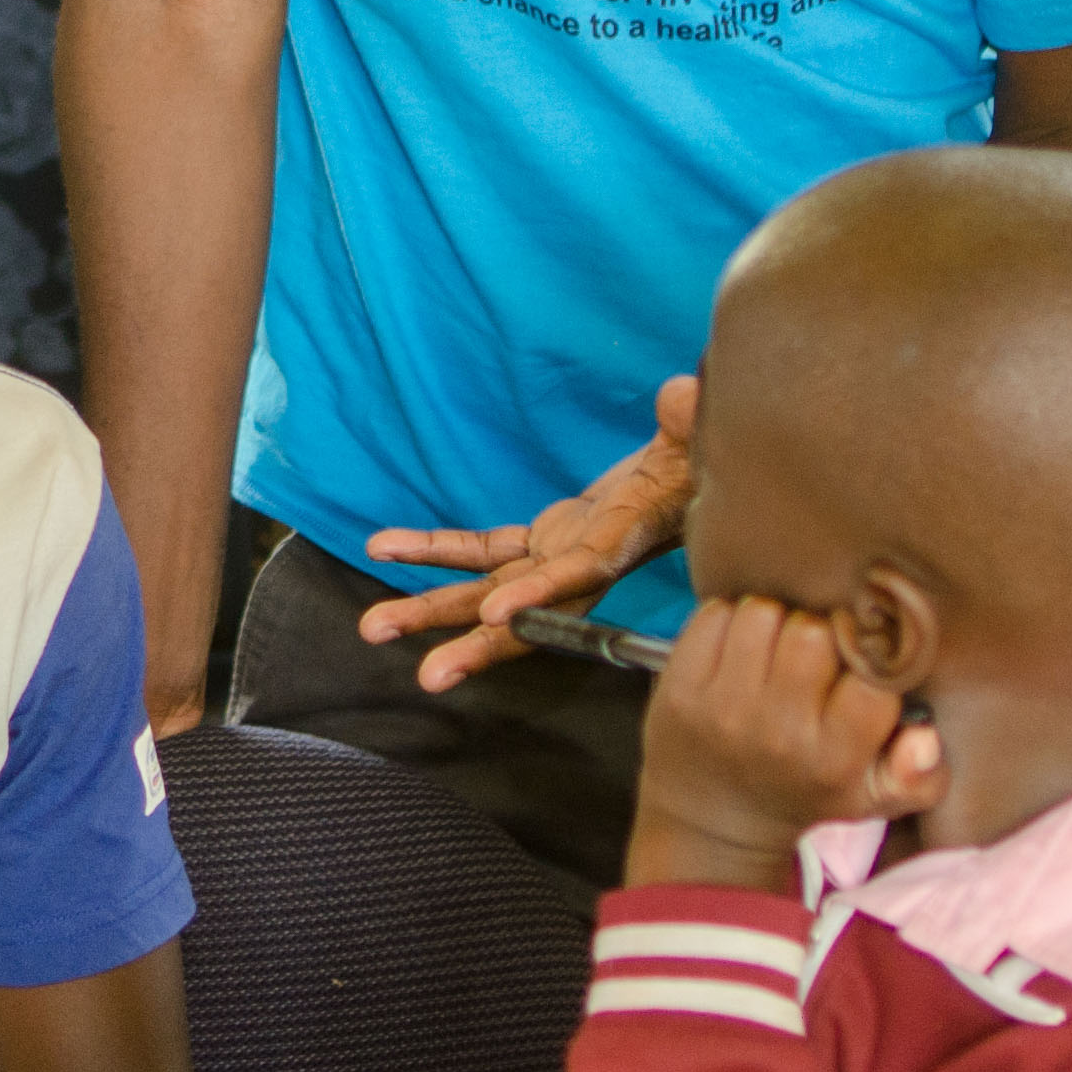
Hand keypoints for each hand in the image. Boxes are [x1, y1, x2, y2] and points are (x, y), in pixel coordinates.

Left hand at [360, 376, 699, 688]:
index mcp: (621, 543)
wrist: (682, 483)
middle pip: (524, 613)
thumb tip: (680, 393)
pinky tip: (383, 548)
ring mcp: (551, 563)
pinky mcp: (535, 547)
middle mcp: (579, 570)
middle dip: (475, 644)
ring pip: (486, 594)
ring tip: (374, 627)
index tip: (497, 614)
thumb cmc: (694, 463)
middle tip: (430, 677)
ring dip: (431, 609)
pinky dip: (433, 551)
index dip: (541, 596)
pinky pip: (478, 552)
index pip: (579, 576)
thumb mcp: (697, 439)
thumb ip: (687, 419)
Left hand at [624, 592, 944, 893]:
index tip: (854, 671)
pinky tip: (737, 651)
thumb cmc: (804, 791)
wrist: (711, 819)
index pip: (871, 681)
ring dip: (773, 622)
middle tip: (811, 659)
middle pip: (813, 632)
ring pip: (764, 613)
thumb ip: (921, 776)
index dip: (868, 663)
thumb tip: (926, 738)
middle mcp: (778, 734)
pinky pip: (716, 614)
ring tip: (773, 652)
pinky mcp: (679, 689)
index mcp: (833, 760)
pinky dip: (729, 620)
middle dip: (818, 635)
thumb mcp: (871, 800)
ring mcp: (723, 710)